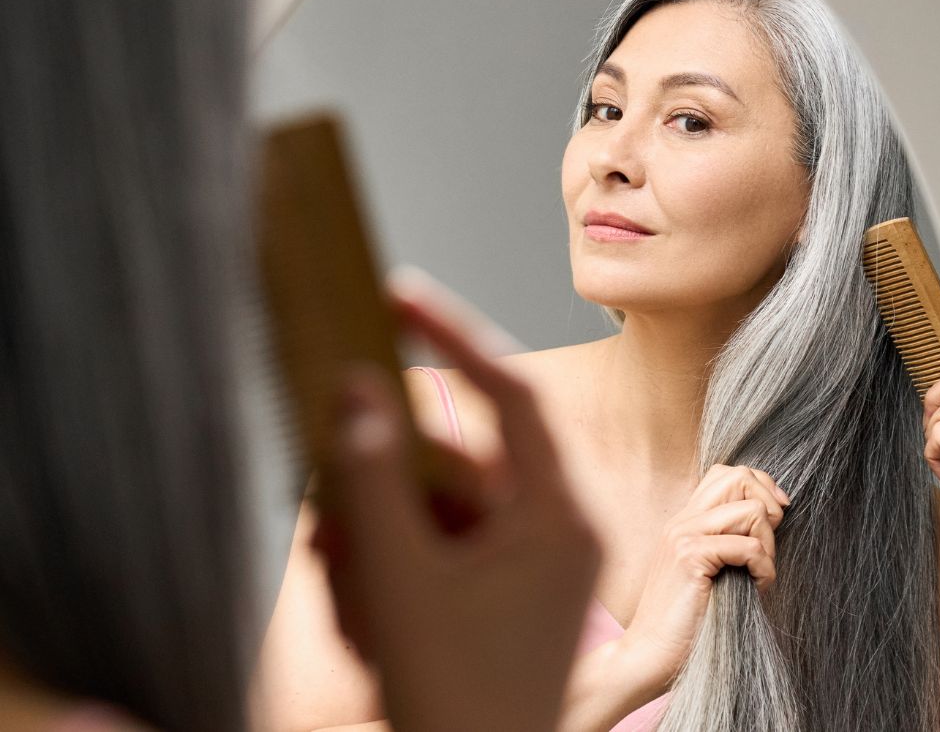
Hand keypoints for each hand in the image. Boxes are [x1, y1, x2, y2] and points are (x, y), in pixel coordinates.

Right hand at [314, 278, 601, 731]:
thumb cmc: (453, 702)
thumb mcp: (402, 582)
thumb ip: (373, 478)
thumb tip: (358, 387)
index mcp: (560, 516)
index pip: (513, 394)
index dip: (454, 335)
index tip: (398, 297)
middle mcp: (556, 530)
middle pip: (458, 462)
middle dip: (384, 483)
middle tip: (331, 513)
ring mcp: (530, 564)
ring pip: (439, 511)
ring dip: (379, 537)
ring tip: (345, 592)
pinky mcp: (502, 592)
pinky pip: (440, 551)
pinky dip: (393, 568)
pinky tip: (359, 613)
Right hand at [618, 464, 789, 693]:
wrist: (647, 656)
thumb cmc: (685, 623)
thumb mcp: (710, 573)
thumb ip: (728, 544)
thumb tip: (773, 522)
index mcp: (685, 521)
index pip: (727, 474)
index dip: (760, 489)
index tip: (776, 520)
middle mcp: (682, 521)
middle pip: (739, 477)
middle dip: (769, 506)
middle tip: (768, 546)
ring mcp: (683, 536)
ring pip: (750, 510)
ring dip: (769, 544)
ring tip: (760, 574)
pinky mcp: (689, 558)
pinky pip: (748, 546)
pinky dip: (764, 567)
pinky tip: (757, 587)